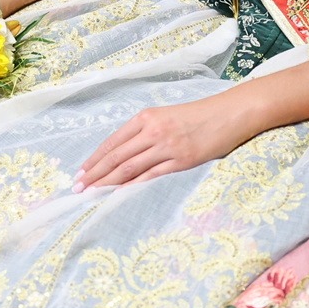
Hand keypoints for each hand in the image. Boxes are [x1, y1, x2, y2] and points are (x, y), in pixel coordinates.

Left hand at [78, 96, 243, 188]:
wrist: (230, 113)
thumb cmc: (199, 115)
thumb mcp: (167, 116)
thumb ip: (146, 132)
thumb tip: (123, 155)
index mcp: (146, 117)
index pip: (112, 142)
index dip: (94, 160)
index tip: (80, 173)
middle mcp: (153, 130)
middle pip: (116, 157)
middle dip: (95, 174)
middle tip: (78, 189)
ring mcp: (167, 146)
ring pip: (129, 167)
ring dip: (108, 183)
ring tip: (93, 194)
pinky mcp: (182, 160)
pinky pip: (152, 175)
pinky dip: (133, 186)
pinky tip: (120, 194)